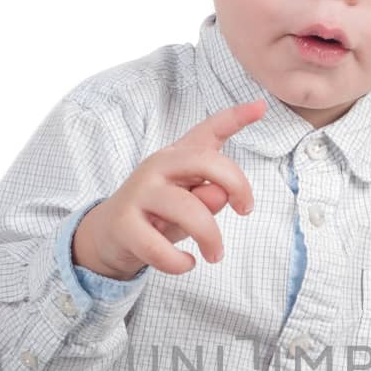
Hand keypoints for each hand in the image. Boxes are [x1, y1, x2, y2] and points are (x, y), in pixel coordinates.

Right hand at [72, 98, 266, 279]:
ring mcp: (139, 194)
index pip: (208, 131)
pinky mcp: (124, 225)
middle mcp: (157, 167)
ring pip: (188, 210)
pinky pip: (159, 247)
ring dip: (211, 237)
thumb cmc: (158, 213)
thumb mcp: (189, 199)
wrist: (108, 234)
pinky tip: (186, 262)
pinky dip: (179, 262)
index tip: (261, 107)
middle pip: (204, 161)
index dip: (236, 117)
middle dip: (236, 185)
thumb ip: (210, 194)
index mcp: (176, 156)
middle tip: (246, 210)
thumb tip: (220, 194)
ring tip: (215, 254)